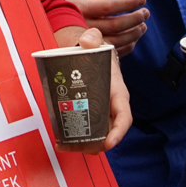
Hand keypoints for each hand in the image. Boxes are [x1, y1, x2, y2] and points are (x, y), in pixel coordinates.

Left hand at [51, 26, 132, 151]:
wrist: (88, 54)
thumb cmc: (96, 52)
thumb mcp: (96, 41)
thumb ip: (93, 38)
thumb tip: (88, 41)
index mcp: (118, 93)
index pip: (124, 116)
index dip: (118, 132)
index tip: (108, 143)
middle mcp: (112, 107)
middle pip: (109, 132)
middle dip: (96, 144)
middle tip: (79, 148)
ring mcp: (101, 113)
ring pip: (96, 135)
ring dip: (83, 145)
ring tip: (65, 147)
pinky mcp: (89, 114)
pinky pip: (86, 131)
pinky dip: (75, 139)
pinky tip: (61, 142)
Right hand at [66, 0, 147, 50]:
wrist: (58, 24)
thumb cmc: (77, 4)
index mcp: (83, 8)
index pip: (110, 6)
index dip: (128, 3)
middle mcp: (85, 25)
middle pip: (115, 25)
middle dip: (135, 18)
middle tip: (146, 13)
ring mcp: (89, 41)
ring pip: (116, 40)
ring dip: (134, 33)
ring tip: (143, 25)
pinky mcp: (93, 52)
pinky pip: (114, 52)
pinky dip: (128, 46)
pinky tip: (134, 38)